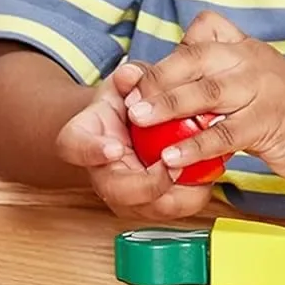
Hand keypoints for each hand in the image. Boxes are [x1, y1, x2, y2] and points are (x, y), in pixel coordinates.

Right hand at [54, 68, 217, 220]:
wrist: (128, 131)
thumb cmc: (124, 105)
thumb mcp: (124, 83)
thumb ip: (128, 77)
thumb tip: (132, 75)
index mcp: (83, 138)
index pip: (75, 147)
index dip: (92, 151)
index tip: (115, 148)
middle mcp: (100, 174)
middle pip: (115, 191)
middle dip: (149, 184)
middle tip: (174, 166)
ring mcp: (125, 196)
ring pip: (150, 208)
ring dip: (179, 194)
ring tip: (203, 167)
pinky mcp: (152, 206)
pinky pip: (176, 208)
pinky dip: (195, 194)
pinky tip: (209, 173)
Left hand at [121, 10, 284, 182]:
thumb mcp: (255, 78)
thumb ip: (218, 74)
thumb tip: (170, 80)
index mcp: (244, 47)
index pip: (202, 32)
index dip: (168, 53)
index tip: (138, 76)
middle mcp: (251, 60)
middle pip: (195, 59)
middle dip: (157, 79)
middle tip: (128, 100)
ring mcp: (262, 89)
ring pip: (207, 93)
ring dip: (168, 108)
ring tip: (138, 122)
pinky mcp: (269, 121)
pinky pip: (225, 133)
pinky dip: (195, 146)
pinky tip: (174, 158)